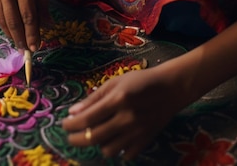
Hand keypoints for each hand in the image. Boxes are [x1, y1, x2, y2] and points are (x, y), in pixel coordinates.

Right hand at [0, 0, 50, 51]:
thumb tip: (47, 27)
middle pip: (13, 19)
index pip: (28, 15)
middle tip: (28, 51)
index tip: (36, 47)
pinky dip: (4, 23)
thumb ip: (43, 5)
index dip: (32, 33)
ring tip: (20, 44)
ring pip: (3, 18)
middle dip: (21, 38)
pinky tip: (11, 31)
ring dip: (12, 34)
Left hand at [61, 65, 186, 160]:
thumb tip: (73, 113)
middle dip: (77, 139)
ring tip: (97, 135)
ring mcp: (137, 132)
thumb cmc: (140, 81)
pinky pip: (125, 155)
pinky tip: (115, 140)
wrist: (172, 88)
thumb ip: (94, 98)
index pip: (86, 119)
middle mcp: (126, 119)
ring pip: (108, 150)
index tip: (64, 125)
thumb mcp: (115, 83)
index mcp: (117, 101)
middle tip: (71, 137)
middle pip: (94, 138)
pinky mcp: (146, 140)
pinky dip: (117, 150)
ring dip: (98, 144)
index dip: (71, 125)